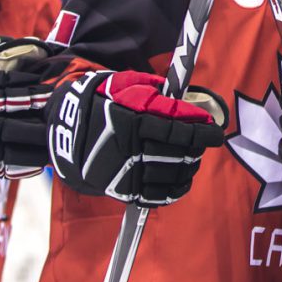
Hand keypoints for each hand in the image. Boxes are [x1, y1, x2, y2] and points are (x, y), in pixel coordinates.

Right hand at [47, 70, 225, 205]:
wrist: (65, 132)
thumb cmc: (100, 102)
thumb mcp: (123, 84)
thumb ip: (156, 91)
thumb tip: (186, 105)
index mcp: (131, 120)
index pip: (176, 130)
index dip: (201, 132)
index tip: (216, 132)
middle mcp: (129, 149)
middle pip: (178, 154)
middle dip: (197, 148)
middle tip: (202, 143)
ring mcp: (125, 172)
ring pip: (171, 175)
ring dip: (190, 167)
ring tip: (193, 159)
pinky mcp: (121, 189)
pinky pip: (156, 196)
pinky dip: (176, 189)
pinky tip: (183, 179)